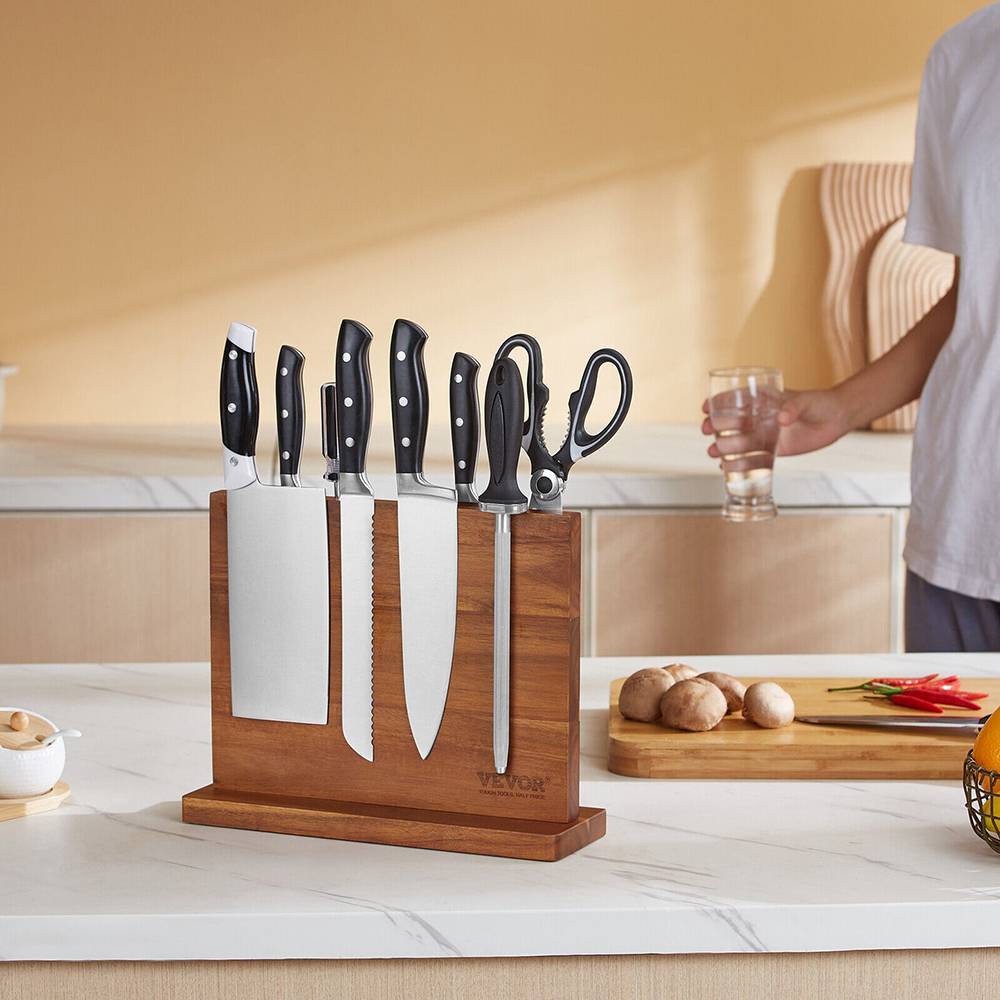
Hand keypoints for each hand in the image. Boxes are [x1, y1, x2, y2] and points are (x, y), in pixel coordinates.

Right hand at [701, 388, 848, 459]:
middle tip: (707, 430)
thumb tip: (782, 419)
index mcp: (763, 401)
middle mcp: (760, 418)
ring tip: (713, 452)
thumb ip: (793, 409)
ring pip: (739, 443)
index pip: (735, 399)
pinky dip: (741, 464)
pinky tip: (727, 468)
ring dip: (724, 447)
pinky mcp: (774, 451)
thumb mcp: (805, 402)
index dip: (718, 403)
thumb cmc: (819, 403)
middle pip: (732, 423)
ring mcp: (766, 435)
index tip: (706, 407)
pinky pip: (754, 459)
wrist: (836, 419)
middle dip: (716, 426)